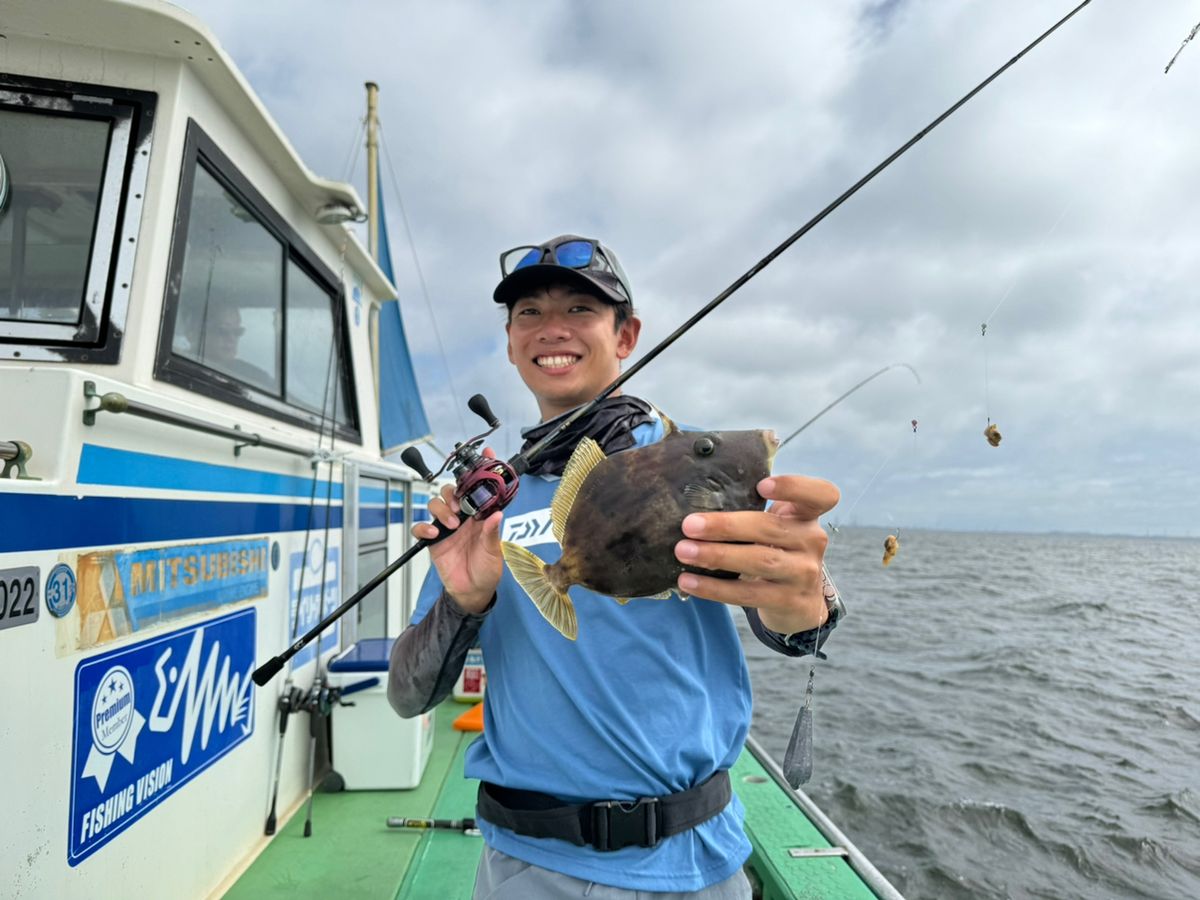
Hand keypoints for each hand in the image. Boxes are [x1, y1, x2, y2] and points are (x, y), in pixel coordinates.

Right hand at [413, 449, 503, 613]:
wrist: (473, 591)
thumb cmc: (486, 569)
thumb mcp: (494, 551)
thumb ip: (492, 532)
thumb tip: (496, 514)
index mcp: (480, 516)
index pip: (479, 489)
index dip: (482, 471)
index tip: (487, 454)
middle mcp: (462, 517)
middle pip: (451, 490)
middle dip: (453, 492)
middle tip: (459, 505)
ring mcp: (446, 527)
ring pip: (435, 504)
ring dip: (441, 509)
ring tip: (451, 524)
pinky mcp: (433, 540)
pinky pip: (421, 527)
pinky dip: (424, 527)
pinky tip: (433, 533)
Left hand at [673, 475, 838, 633]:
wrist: (800, 603)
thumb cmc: (777, 551)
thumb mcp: (777, 525)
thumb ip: (753, 506)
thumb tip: (695, 490)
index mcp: (807, 515)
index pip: (820, 494)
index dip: (794, 486)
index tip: (761, 485)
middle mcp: (811, 541)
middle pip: (770, 528)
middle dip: (726, 526)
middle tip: (689, 525)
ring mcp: (804, 573)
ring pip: (760, 561)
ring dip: (717, 556)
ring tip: (684, 552)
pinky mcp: (790, 601)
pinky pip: (748, 594)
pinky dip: (715, 588)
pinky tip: (688, 582)